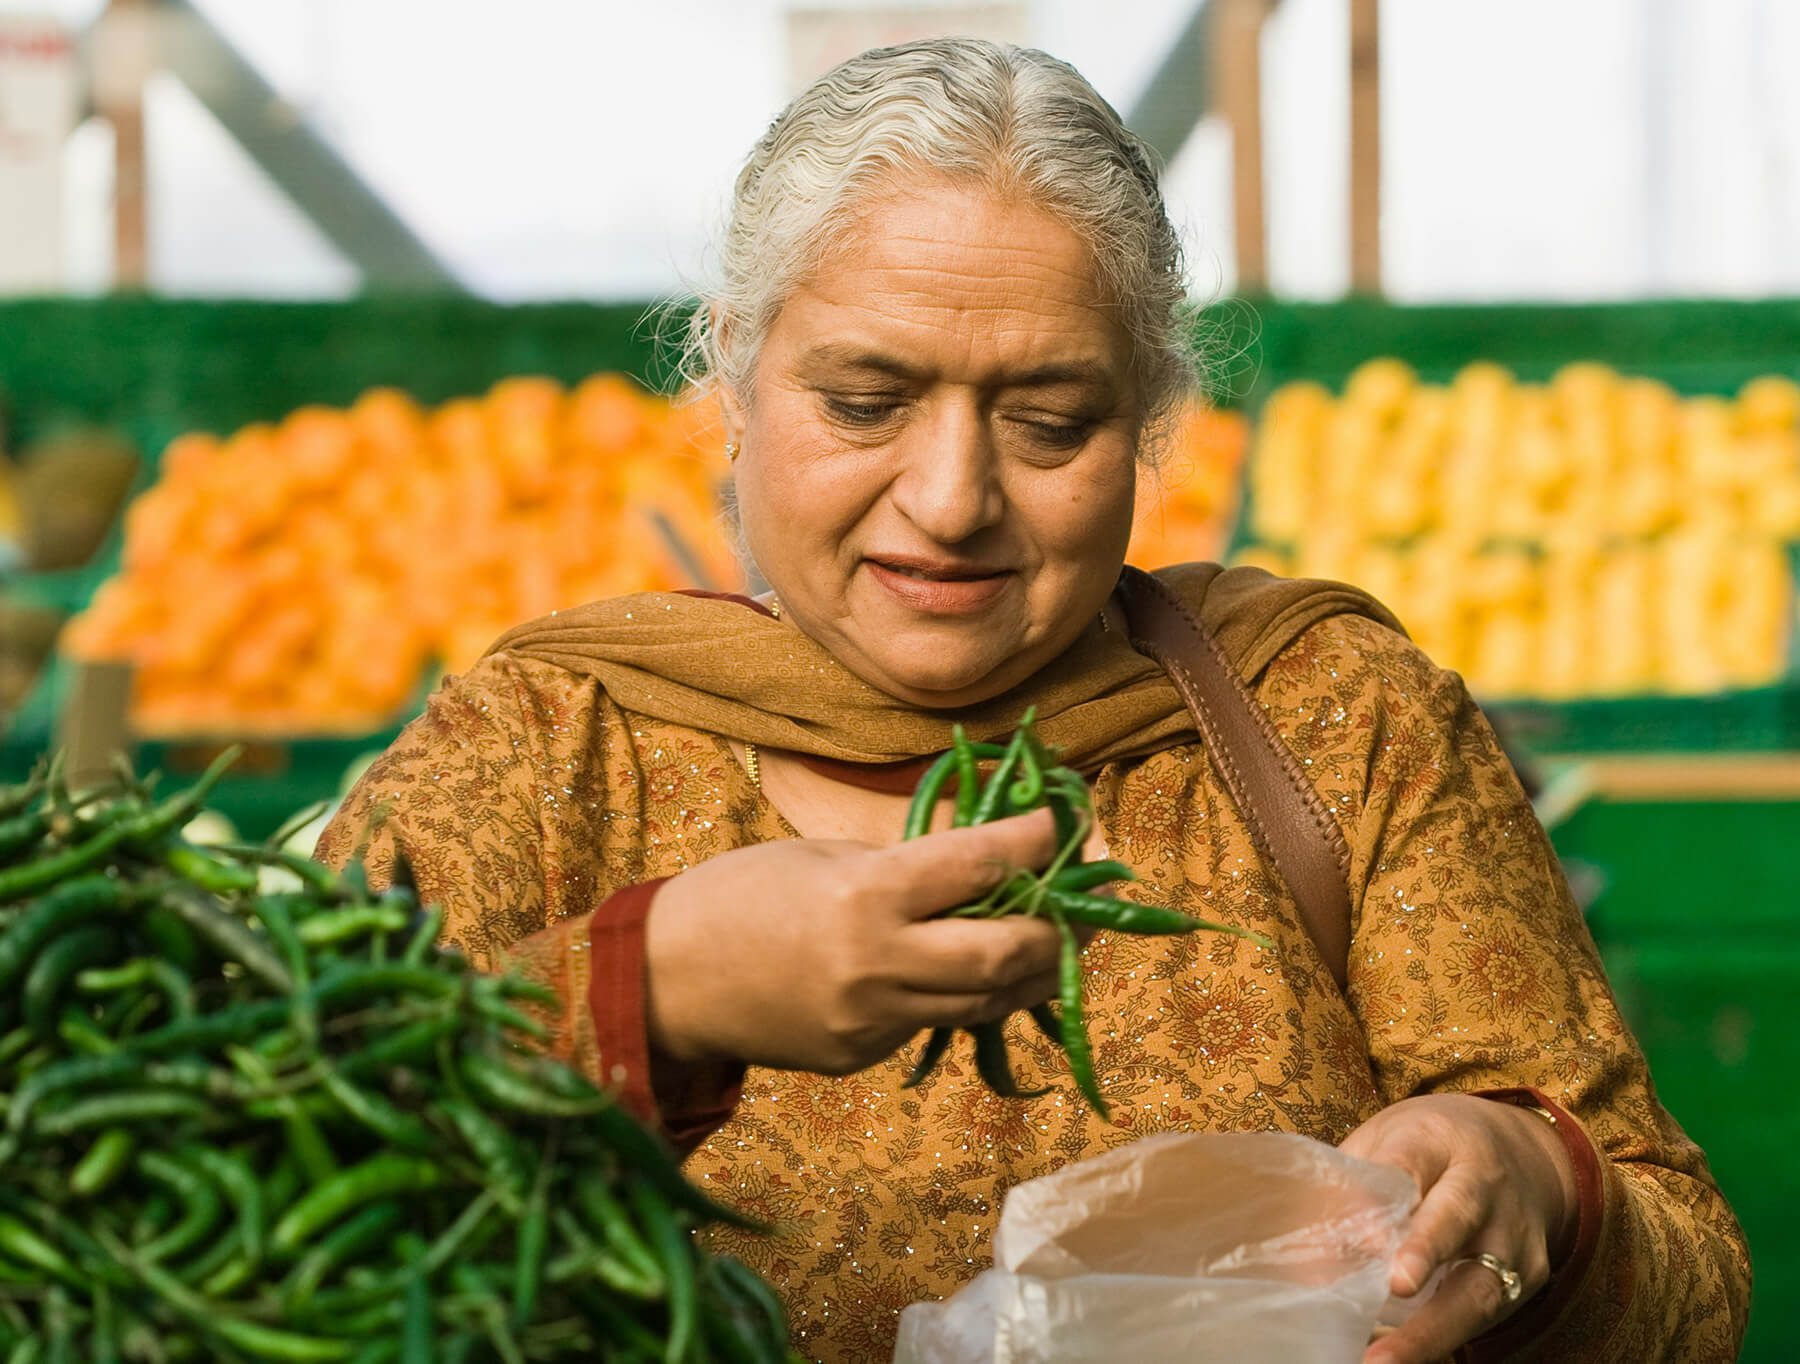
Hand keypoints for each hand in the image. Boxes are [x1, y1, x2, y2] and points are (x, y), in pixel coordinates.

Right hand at [645, 808, 1065, 1074]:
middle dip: (1061, 925)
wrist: (668, 978)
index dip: (1036, 841)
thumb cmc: (741, 894)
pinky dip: (966, 992)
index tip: (1067, 821)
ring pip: (986, 999)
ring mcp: (874, 1020)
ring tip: (1058, 937)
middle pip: (1008, 952)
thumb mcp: (828, 854)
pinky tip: (976, 968)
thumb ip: (908, 864)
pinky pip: (936, 1020)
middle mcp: (880, 963)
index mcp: (867, 895)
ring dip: (1032, 968)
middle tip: (1085, 899)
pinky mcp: (864, 1054)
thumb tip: (985, 862)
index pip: (981, 865)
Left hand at [1341, 1094, 1578, 1363]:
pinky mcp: (1526, 1278)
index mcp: (1439, 1140)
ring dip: (1433, 1330)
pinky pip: (1486, 1314)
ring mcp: (1512, 1235)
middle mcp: (1484, 1184)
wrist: (1523, 1154)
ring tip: (1384, 1359)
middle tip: (1396, 1285)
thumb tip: (1307, 1250)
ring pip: (1480, 1285)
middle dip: (1428, 1251)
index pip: (1412, 1158)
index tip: (1365, 1231)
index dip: (1389, 1191)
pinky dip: (1442, 1340)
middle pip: (1457, 1216)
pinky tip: (1402, 1357)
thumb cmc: (1431, 1149)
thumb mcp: (1387, 1140)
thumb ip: (1352, 1184)